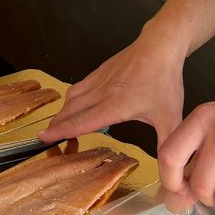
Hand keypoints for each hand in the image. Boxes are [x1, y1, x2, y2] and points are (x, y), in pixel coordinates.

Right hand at [40, 32, 185, 147]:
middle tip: (45, 136)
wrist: (160, 46)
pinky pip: (80, 86)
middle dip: (56, 125)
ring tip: (57, 124)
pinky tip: (74, 102)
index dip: (61, 131)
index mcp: (114, 106)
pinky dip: (72, 97)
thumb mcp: (170, 117)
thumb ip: (167, 145)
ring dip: (62, 111)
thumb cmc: (164, 80)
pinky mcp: (101, 70)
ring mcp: (100, 79)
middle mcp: (102, 93)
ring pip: (72, 97)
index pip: (81, 122)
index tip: (44, 137)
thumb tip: (170, 168)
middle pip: (71, 111)